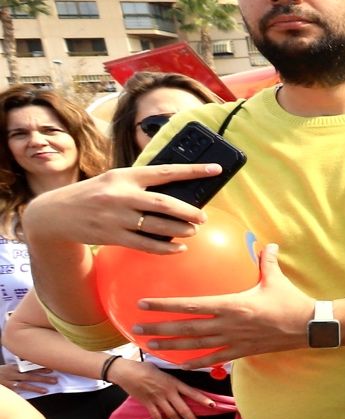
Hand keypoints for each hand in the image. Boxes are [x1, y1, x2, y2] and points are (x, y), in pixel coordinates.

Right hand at [0, 363, 57, 394]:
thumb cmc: (2, 372)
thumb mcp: (10, 367)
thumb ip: (21, 367)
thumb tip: (37, 367)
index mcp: (15, 367)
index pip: (30, 367)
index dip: (41, 369)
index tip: (51, 370)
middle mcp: (12, 374)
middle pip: (29, 376)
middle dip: (42, 378)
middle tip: (55, 380)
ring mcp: (9, 382)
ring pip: (23, 385)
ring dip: (35, 388)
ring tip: (46, 390)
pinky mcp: (7, 390)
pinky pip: (16, 393)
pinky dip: (23, 395)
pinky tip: (31, 398)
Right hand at [21, 164, 219, 253]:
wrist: (55, 213)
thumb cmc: (93, 195)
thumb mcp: (114, 181)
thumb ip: (141, 184)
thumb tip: (178, 191)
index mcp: (125, 176)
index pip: (165, 171)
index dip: (193, 171)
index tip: (216, 170)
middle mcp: (121, 195)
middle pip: (165, 203)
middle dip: (189, 211)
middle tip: (203, 217)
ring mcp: (117, 217)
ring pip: (158, 226)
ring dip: (181, 231)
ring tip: (192, 231)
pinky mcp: (113, 236)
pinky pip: (146, 245)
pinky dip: (165, 248)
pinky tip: (178, 249)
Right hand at [106, 358, 217, 418]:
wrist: (126, 372)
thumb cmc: (145, 368)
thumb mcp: (163, 371)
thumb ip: (174, 380)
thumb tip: (183, 387)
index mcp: (174, 382)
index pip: (192, 392)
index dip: (203, 399)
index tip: (213, 405)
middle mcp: (167, 392)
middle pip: (183, 408)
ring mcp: (157, 399)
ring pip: (172, 415)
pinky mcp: (147, 404)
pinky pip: (157, 417)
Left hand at [129, 243, 309, 368]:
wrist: (308, 326)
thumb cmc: (291, 301)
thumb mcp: (276, 279)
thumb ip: (267, 261)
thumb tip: (267, 244)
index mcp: (231, 304)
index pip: (190, 304)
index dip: (165, 305)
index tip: (144, 303)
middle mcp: (227, 324)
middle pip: (186, 328)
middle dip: (159, 328)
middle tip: (136, 328)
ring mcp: (233, 340)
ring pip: (195, 345)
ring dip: (171, 347)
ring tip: (151, 347)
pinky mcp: (242, 351)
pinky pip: (215, 359)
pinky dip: (197, 363)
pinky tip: (182, 366)